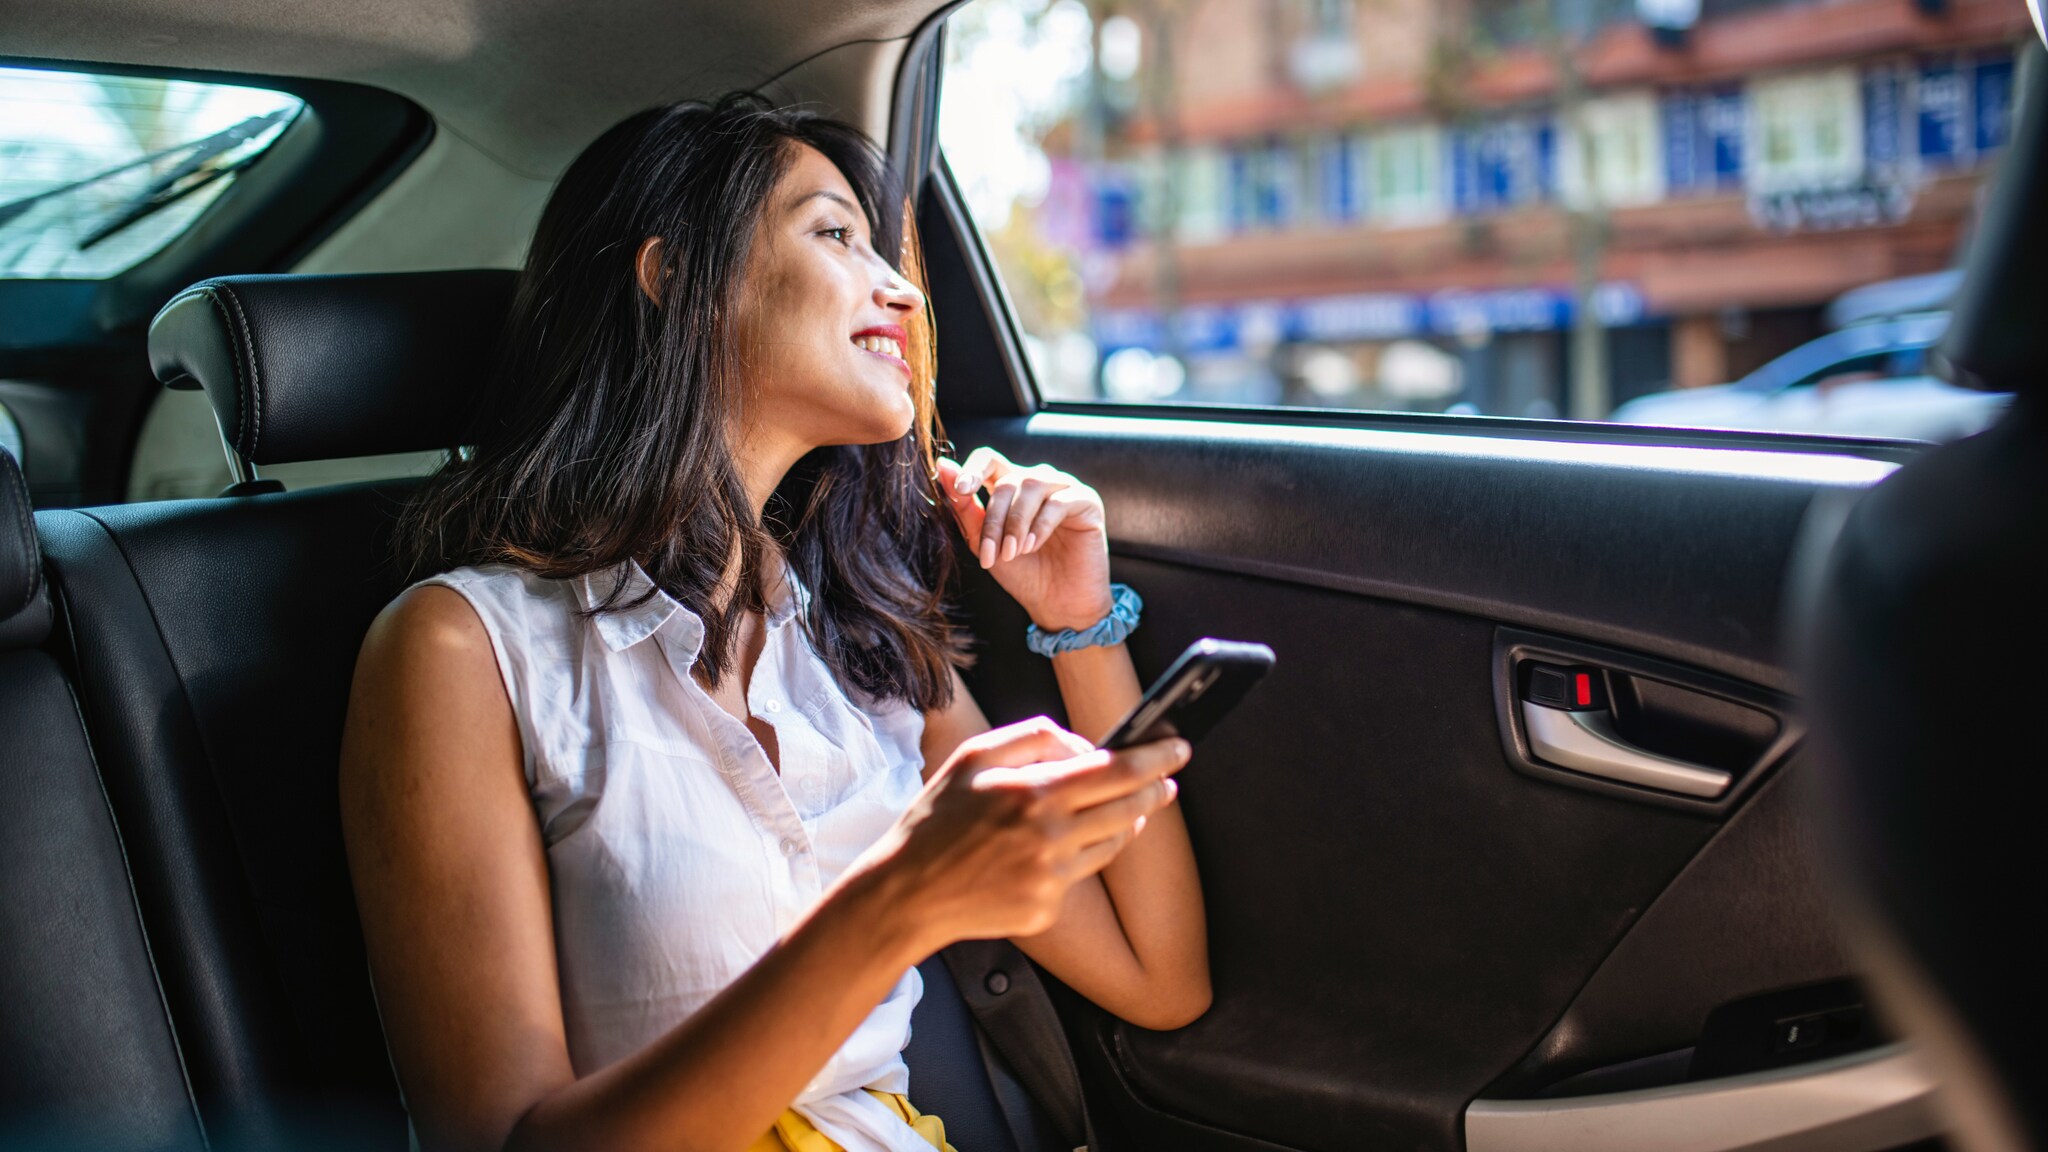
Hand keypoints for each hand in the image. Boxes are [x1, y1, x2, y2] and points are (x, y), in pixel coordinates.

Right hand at [856, 716, 1189, 952]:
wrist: (906, 892)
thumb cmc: (937, 818)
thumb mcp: (974, 756)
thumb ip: (1033, 737)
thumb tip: (1085, 745)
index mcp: (1033, 792)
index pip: (1115, 770)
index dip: (1155, 757)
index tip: (1179, 748)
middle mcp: (1049, 837)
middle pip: (1128, 808)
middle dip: (1156, 790)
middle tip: (1168, 779)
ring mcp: (1051, 878)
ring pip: (1112, 843)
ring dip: (1126, 821)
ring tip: (1128, 807)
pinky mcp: (1047, 908)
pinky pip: (1079, 875)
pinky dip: (1078, 855)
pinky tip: (1058, 847)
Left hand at [936, 448, 1112, 631]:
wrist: (1057, 605)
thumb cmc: (1022, 574)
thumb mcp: (984, 542)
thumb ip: (965, 507)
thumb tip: (943, 467)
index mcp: (1012, 487)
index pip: (990, 460)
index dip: (974, 468)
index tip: (960, 489)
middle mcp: (1038, 482)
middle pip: (1008, 480)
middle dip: (995, 519)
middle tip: (990, 553)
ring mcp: (1064, 488)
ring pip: (1032, 485)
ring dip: (1016, 522)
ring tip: (1013, 553)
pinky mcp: (1087, 501)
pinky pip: (1058, 502)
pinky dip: (1040, 525)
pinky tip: (1032, 547)